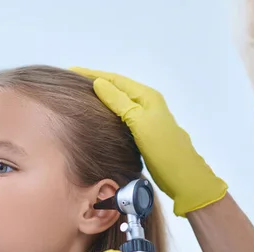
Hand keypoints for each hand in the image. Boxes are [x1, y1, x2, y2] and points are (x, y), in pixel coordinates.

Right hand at [70, 67, 226, 216]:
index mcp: (146, 97)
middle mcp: (146, 104)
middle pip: (116, 88)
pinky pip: (119, 116)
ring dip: (99, 96)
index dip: (93, 74)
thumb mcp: (140, 123)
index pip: (115, 80)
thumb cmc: (163, 149)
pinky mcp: (142, 133)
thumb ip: (119, 102)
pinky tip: (96, 116)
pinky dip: (106, 112)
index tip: (71, 71)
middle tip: (71, 80)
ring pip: (117, 102)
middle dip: (94, 82)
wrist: (183, 178)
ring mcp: (145, 118)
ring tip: (79, 95)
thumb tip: (98, 83)